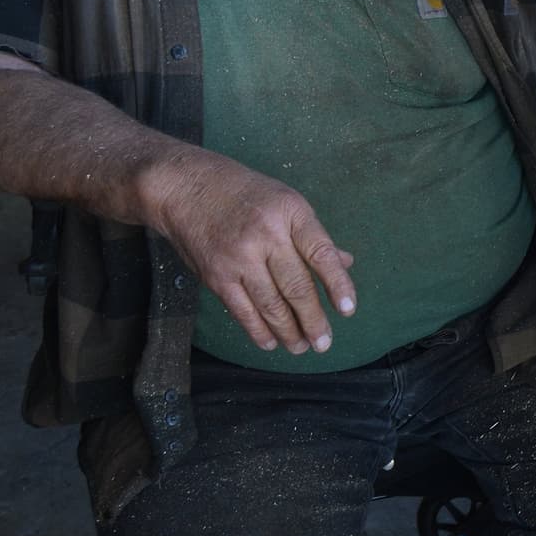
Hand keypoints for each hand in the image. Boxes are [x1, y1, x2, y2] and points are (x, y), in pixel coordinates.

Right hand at [144, 150, 356, 354]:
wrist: (187, 188)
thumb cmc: (246, 194)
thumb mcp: (287, 203)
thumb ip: (313, 237)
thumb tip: (344, 264)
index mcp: (291, 214)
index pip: (321, 254)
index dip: (338, 285)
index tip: (348, 310)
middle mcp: (267, 236)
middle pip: (296, 286)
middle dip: (313, 320)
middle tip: (324, 343)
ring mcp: (239, 258)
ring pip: (270, 304)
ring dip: (289, 331)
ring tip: (302, 347)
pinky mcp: (216, 275)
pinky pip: (242, 310)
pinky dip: (258, 330)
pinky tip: (271, 342)